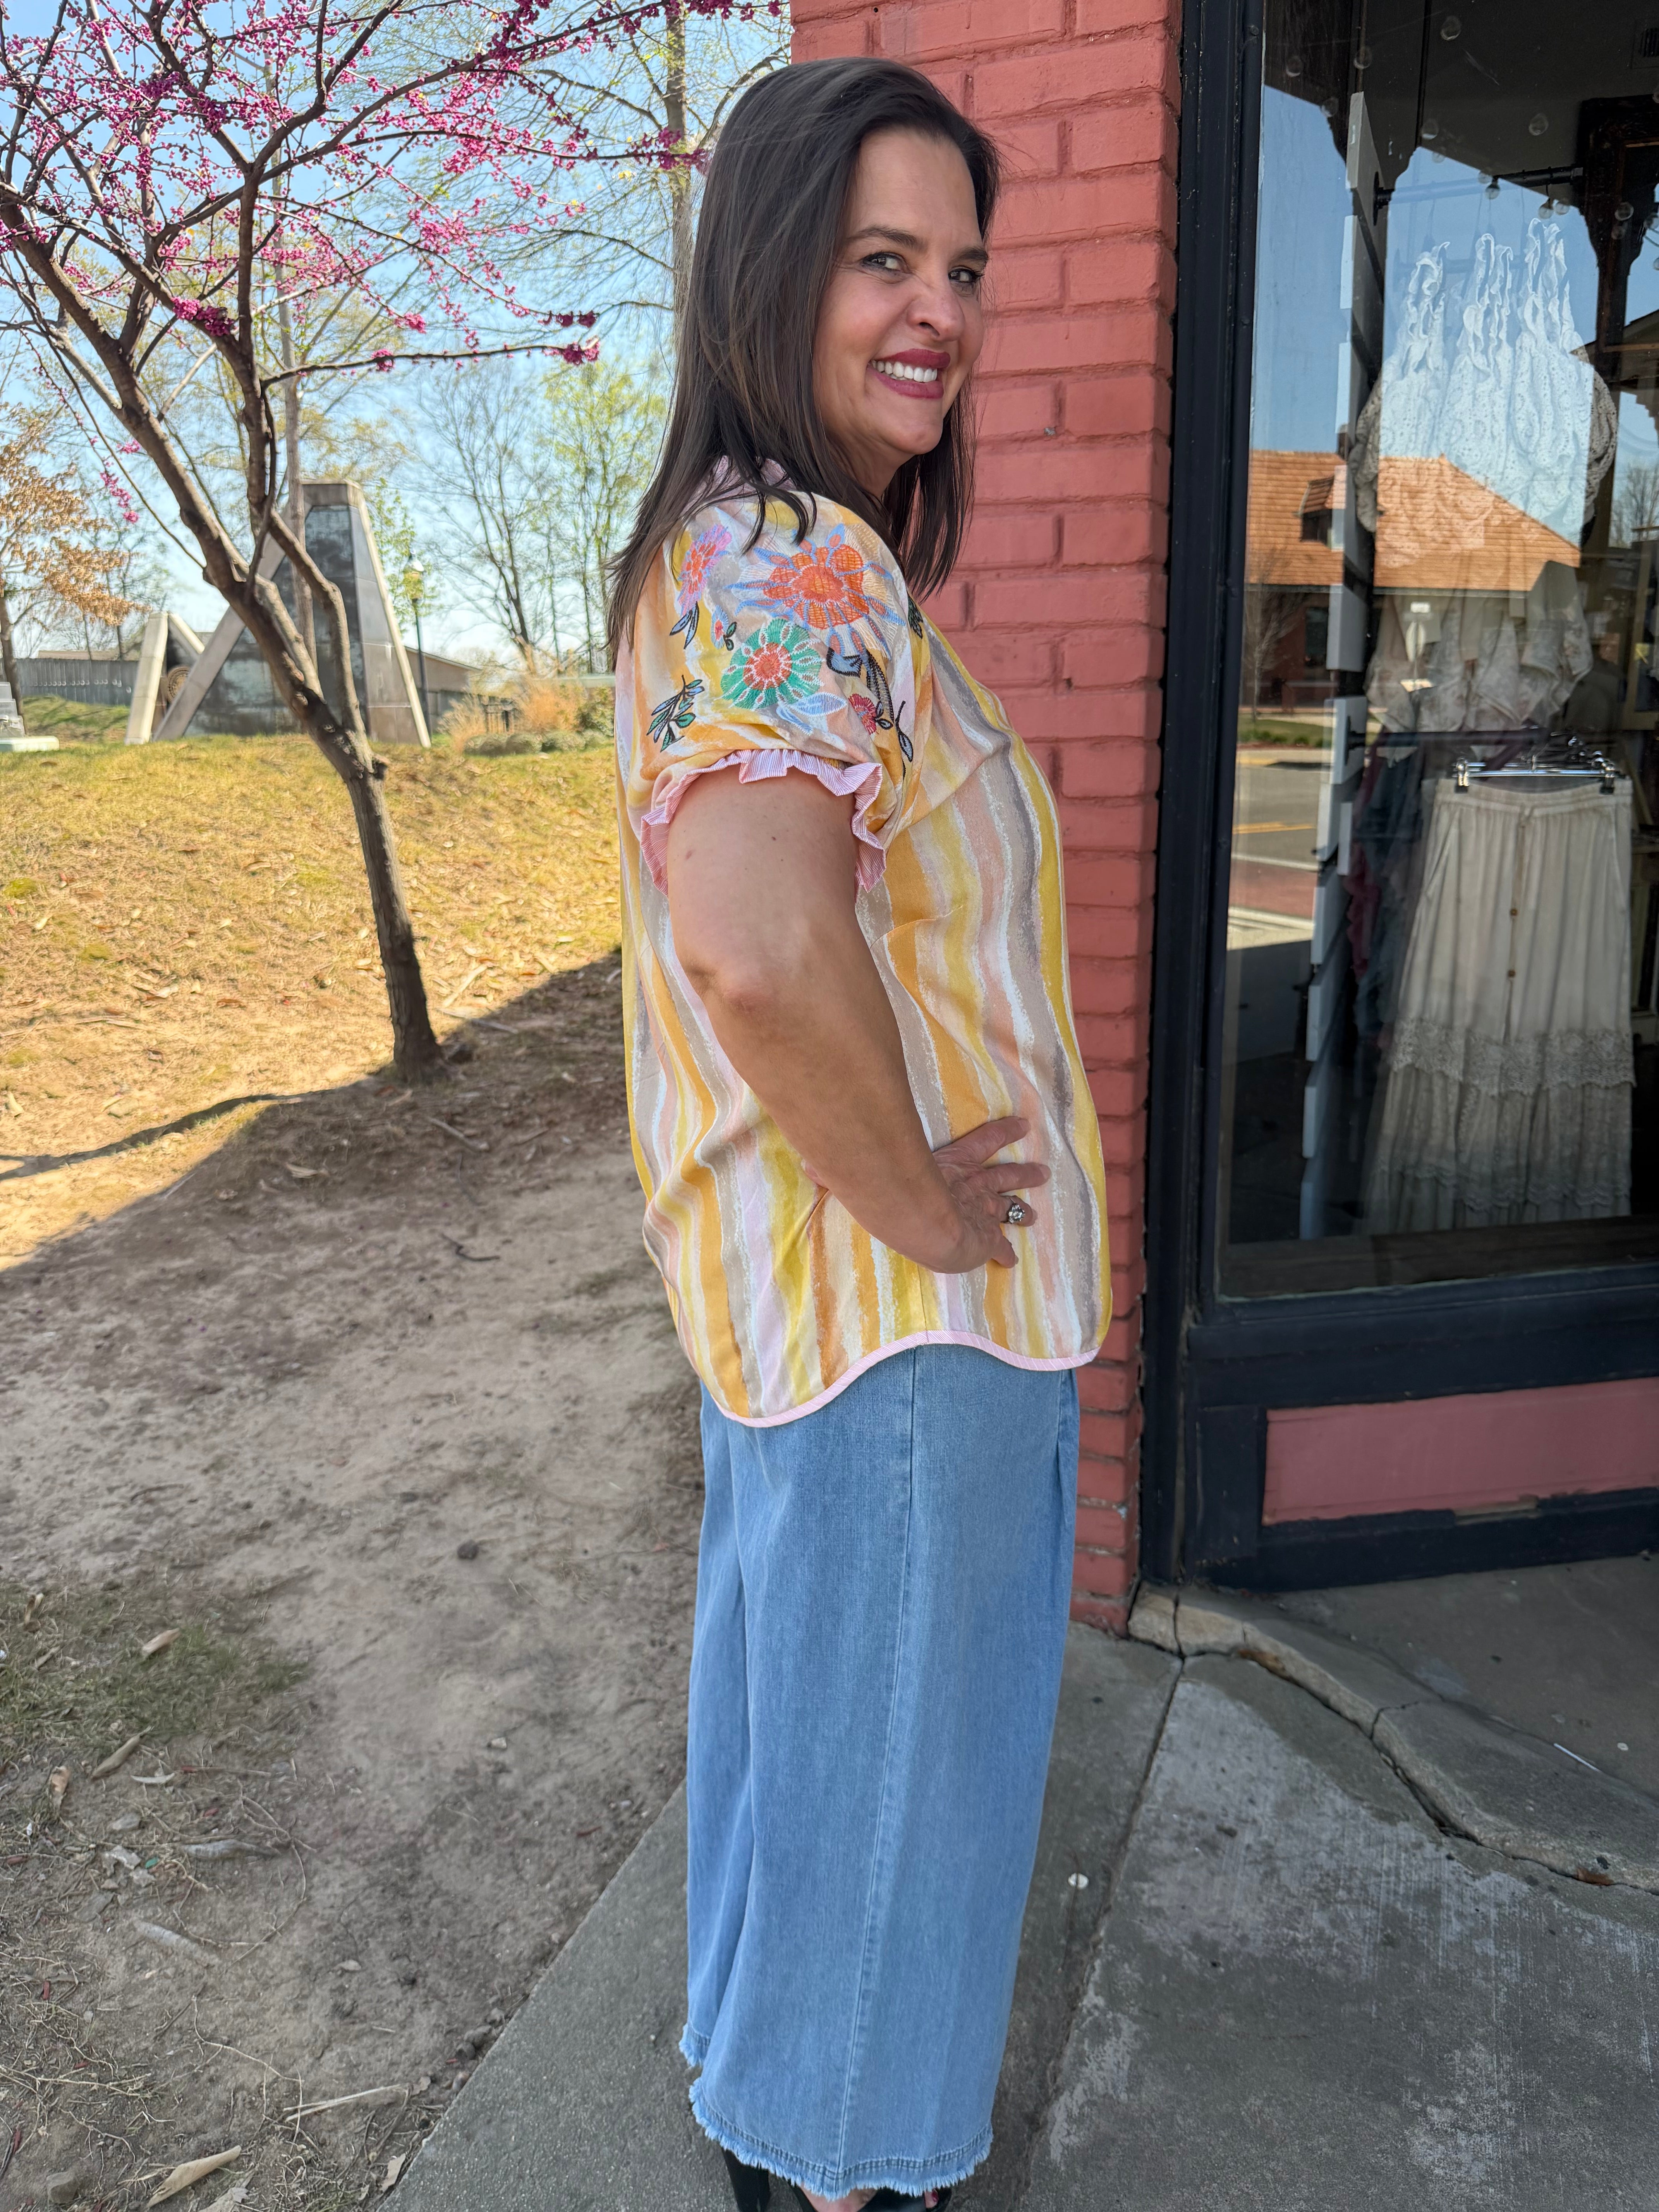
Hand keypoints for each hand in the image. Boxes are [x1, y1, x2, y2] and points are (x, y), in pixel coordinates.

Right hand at [802, 1114, 1047, 1272]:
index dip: (1002, 1133)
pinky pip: (995, 1248)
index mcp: (951, 1166)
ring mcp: (976, 1214)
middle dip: (1022, 1174)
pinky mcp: (979, 1241)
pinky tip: (1012, 1263)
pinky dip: (1004, 1255)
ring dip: (1022, 1207)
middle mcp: (969, 1188)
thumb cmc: (894, 1191)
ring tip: (1037, 1212)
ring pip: (1007, 1207)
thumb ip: (837, 1169)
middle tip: (1043, 1171)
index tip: (1023, 1124)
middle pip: (1002, 1176)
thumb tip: (805, 1163)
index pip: (981, 1142)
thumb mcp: (867, 1173)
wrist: (918, 1221)